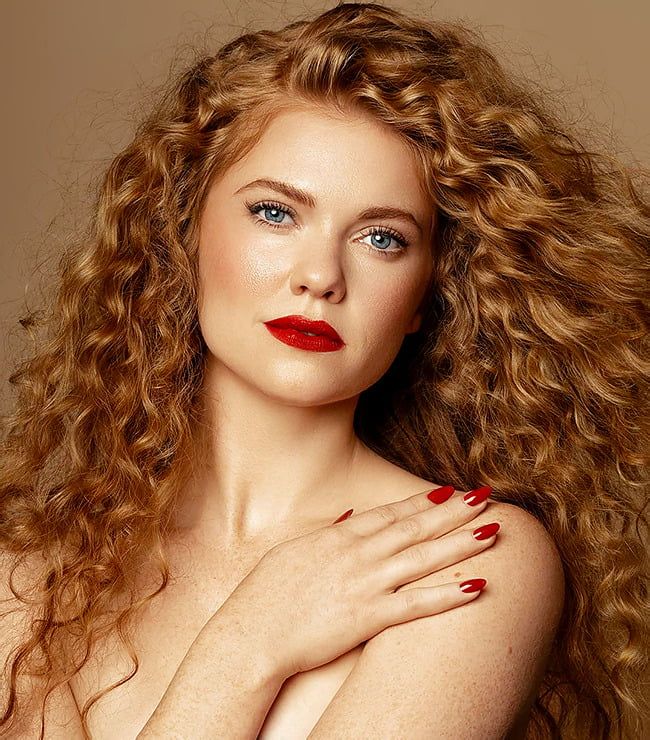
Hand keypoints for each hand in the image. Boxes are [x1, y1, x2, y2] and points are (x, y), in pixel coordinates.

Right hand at [217, 485, 496, 678]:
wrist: (250, 634)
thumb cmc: (267, 594)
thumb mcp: (295, 549)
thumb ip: (327, 531)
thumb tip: (350, 515)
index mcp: (339, 535)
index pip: (391, 513)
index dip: (423, 501)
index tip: (449, 490)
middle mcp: (358, 554)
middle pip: (415, 528)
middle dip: (453, 512)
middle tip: (484, 497)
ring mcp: (365, 584)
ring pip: (423, 558)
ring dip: (460, 543)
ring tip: (491, 530)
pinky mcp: (369, 618)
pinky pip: (417, 604)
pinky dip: (448, 595)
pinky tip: (476, 587)